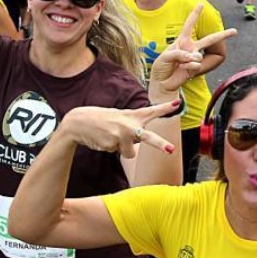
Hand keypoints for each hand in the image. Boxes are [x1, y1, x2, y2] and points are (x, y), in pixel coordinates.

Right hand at [63, 100, 181, 157]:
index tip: (178, 104)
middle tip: (171, 150)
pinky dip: (110, 148)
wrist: (78, 122)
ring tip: (110, 137)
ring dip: (121, 149)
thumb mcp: (119, 117)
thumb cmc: (101, 120)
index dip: (165, 108)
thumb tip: (138, 143)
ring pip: (129, 153)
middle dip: (160, 144)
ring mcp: (120, 135)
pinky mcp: (111, 144)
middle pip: (149, 137)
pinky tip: (102, 139)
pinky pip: (116, 152)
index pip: (151, 111)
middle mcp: (129, 125)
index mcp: (132, 116)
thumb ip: (132, 126)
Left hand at [148, 2, 236, 94]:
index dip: (195, 14)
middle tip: (235, 31)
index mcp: (182, 41)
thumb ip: (179, 54)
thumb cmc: (161, 67)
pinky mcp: (195, 68)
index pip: (189, 25)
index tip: (201, 3)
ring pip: (199, 55)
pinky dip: (187, 67)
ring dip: (188, 59)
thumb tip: (193, 57)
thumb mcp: (166, 56)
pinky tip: (182, 69)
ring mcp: (194, 58)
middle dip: (223, 35)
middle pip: (209, 39)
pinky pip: (195, 64)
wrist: (162, 82)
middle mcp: (191, 48)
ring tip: (180, 64)